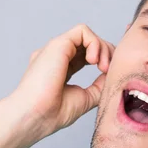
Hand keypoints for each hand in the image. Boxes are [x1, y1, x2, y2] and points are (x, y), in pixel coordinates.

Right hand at [8, 24, 114, 139]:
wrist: (35, 116)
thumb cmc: (52, 113)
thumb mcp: (84, 98)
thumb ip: (98, 85)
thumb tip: (111, 74)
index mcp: (61, 69)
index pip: (87, 56)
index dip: (105, 59)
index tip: (112, 74)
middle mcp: (57, 57)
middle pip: (89, 44)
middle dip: (107, 53)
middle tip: (109, 71)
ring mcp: (56, 49)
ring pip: (87, 35)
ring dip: (102, 48)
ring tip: (103, 67)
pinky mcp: (57, 44)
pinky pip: (82, 31)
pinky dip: (94, 42)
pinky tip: (94, 61)